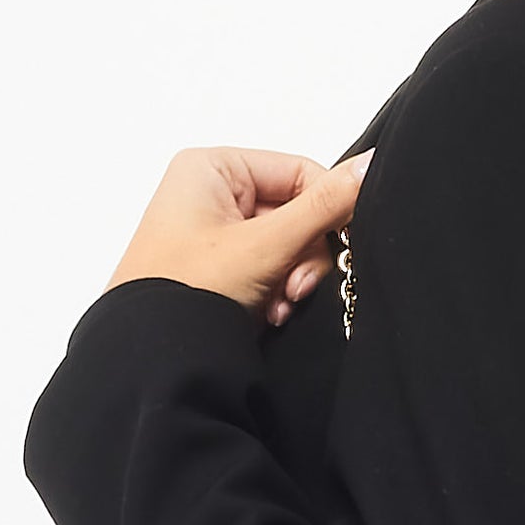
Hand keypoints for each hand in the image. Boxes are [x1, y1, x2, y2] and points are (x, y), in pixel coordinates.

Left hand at [107, 145, 374, 326]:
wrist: (153, 359)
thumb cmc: (187, 292)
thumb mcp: (266, 245)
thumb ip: (323, 207)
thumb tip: (371, 165)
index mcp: (212, 168)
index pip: (299, 172)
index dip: (325, 210)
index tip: (340, 244)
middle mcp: (212, 194)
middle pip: (295, 212)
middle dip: (304, 256)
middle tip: (296, 287)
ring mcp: (214, 233)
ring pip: (287, 246)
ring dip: (293, 279)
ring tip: (278, 306)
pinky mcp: (220, 269)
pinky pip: (269, 270)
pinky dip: (276, 293)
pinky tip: (268, 314)